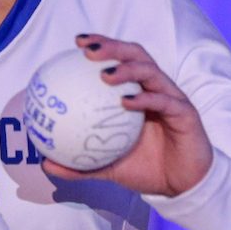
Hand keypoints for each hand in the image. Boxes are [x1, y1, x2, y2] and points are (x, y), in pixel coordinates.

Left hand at [43, 34, 212, 195]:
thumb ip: (79, 164)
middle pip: (135, 55)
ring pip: (151, 71)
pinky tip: (126, 102)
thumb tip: (45, 163)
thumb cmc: (146, 168)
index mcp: (137, 92)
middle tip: (87, 50)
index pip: (119, 59)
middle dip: (112, 46)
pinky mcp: (186, 114)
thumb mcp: (106, 167)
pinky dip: (145, 99)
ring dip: (127, 69)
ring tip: (105, 74)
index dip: (101, 45)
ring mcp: (171, 98)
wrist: (181, 187)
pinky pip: (165, 101)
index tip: (77, 42)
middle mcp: (154, 88)